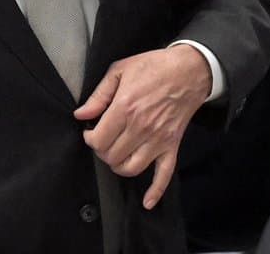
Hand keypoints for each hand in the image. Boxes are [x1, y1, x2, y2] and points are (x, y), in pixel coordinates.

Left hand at [73, 45, 211, 209]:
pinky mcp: (171, 146)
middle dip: (101, 151)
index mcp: (125, 109)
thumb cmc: (153, 67)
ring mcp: (158, 140)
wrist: (188, 71)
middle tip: (102, 140)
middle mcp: (141, 128)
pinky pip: (164, 175)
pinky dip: (155, 192)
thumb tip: (81, 114)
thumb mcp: (120, 71)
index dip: (90, 139)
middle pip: (112, 156)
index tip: (90, 132)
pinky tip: (147, 202)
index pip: (99, 140)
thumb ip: (98, 95)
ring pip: (131, 168)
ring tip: (115, 154)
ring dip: (118, 166)